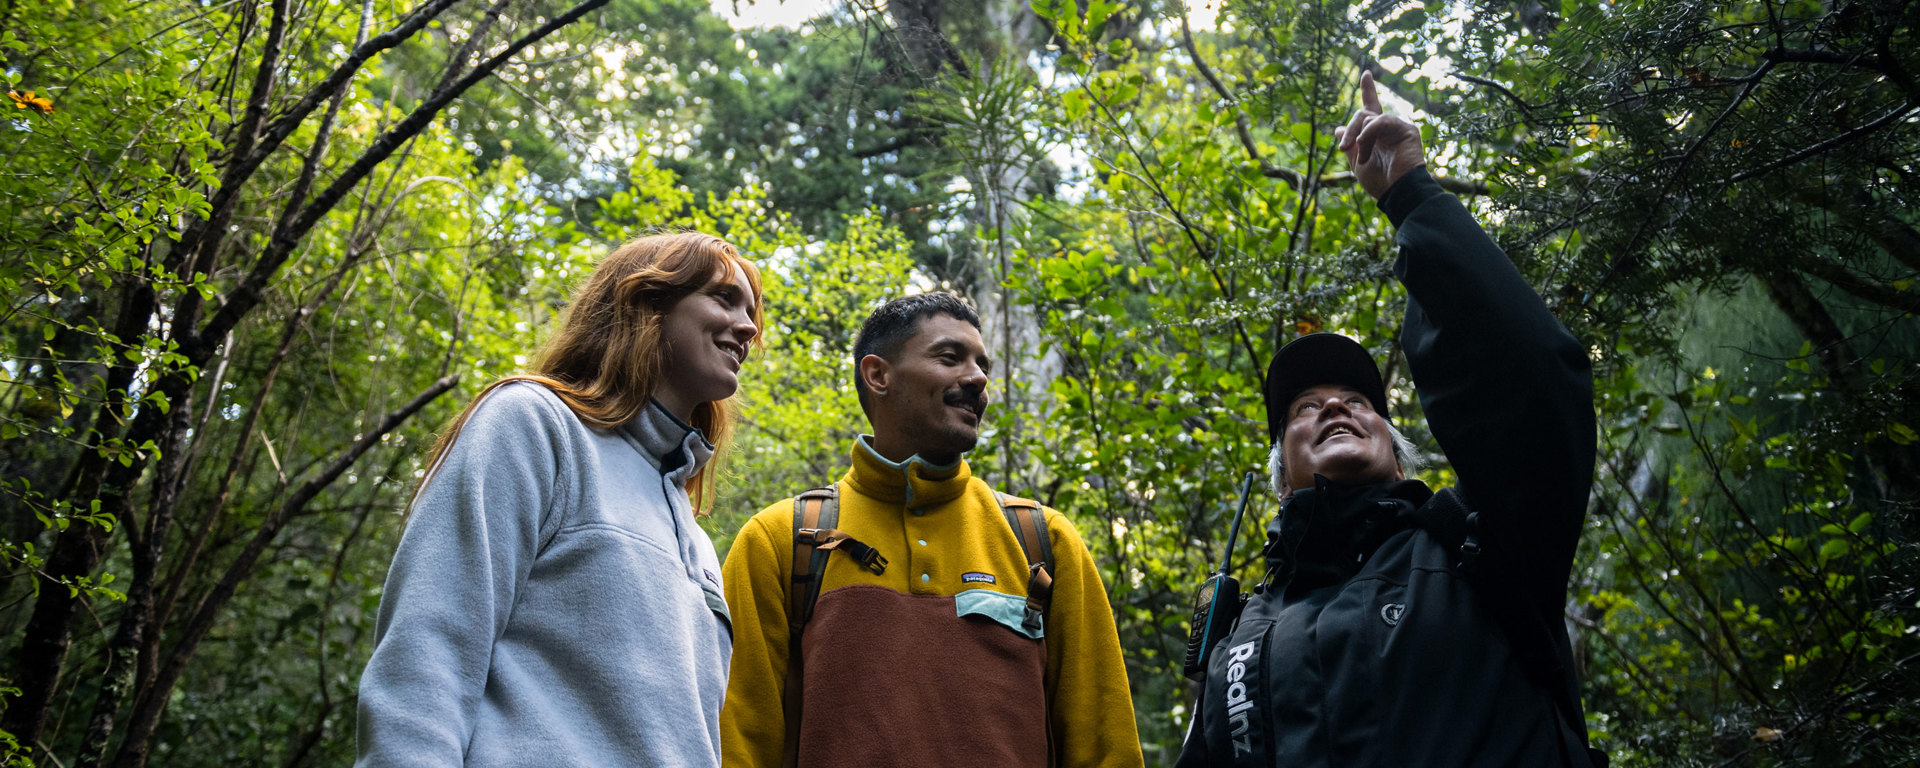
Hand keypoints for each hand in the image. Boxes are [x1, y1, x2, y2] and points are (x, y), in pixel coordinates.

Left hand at [1334, 70, 1425, 200]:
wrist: (1396, 192)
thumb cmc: (1379, 182)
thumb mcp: (1357, 163)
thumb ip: (1349, 144)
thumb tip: (1338, 129)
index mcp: (1376, 135)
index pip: (1371, 109)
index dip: (1369, 90)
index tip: (1366, 74)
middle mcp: (1387, 128)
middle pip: (1363, 114)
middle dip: (1350, 129)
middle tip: (1344, 149)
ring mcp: (1397, 128)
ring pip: (1369, 118)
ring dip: (1359, 137)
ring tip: (1360, 156)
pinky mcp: (1407, 130)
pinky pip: (1381, 121)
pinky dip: (1369, 132)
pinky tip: (1363, 142)